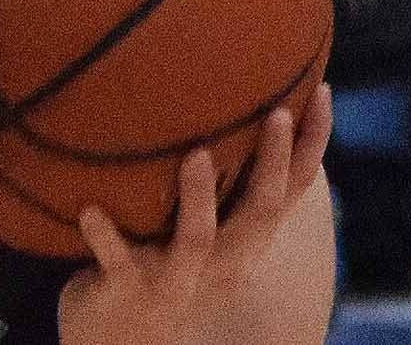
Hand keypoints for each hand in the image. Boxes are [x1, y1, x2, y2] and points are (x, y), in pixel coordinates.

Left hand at [57, 85, 331, 344]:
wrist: (119, 344)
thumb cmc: (164, 267)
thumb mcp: (205, 231)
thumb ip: (221, 184)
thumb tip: (231, 107)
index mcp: (242, 241)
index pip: (291, 190)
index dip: (312, 145)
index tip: (321, 90)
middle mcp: (220, 261)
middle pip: (260, 211)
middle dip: (273, 163)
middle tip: (277, 112)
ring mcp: (175, 277)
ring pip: (197, 238)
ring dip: (198, 197)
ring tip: (196, 154)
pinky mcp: (127, 288)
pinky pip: (116, 258)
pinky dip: (104, 233)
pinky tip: (89, 209)